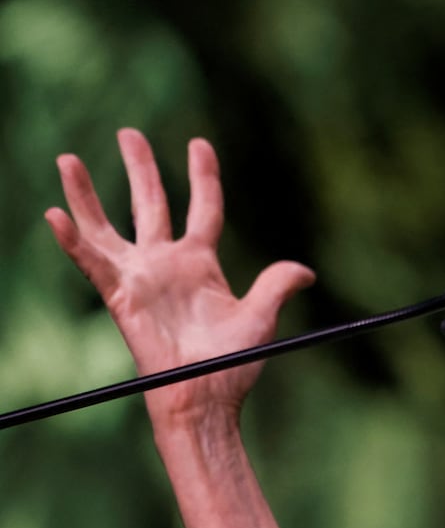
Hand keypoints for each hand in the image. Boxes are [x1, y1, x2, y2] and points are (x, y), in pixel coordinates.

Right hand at [46, 129, 314, 421]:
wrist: (206, 395)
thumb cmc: (232, 363)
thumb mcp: (262, 318)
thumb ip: (277, 286)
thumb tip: (306, 271)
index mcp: (202, 263)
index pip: (203, 208)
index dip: (202, 176)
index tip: (199, 143)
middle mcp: (168, 264)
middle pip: (151, 204)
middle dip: (140, 168)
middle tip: (128, 133)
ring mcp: (141, 278)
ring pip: (108, 226)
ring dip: (87, 194)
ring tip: (69, 160)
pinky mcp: (121, 296)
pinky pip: (92, 263)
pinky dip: (74, 240)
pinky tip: (55, 215)